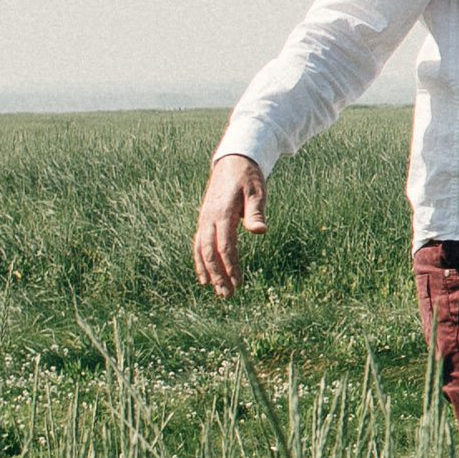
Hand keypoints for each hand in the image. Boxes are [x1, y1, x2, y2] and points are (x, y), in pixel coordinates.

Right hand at [192, 154, 268, 298]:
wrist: (233, 161)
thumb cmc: (249, 177)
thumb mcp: (257, 191)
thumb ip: (255, 212)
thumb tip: (259, 231)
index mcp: (222, 213)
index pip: (225, 246)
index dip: (231, 266)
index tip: (239, 283)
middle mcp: (209, 218)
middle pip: (210, 252)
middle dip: (218, 275)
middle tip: (228, 296)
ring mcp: (204, 219)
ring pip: (201, 250)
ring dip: (208, 272)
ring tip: (217, 291)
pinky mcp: (204, 220)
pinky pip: (199, 244)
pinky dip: (200, 261)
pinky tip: (205, 277)